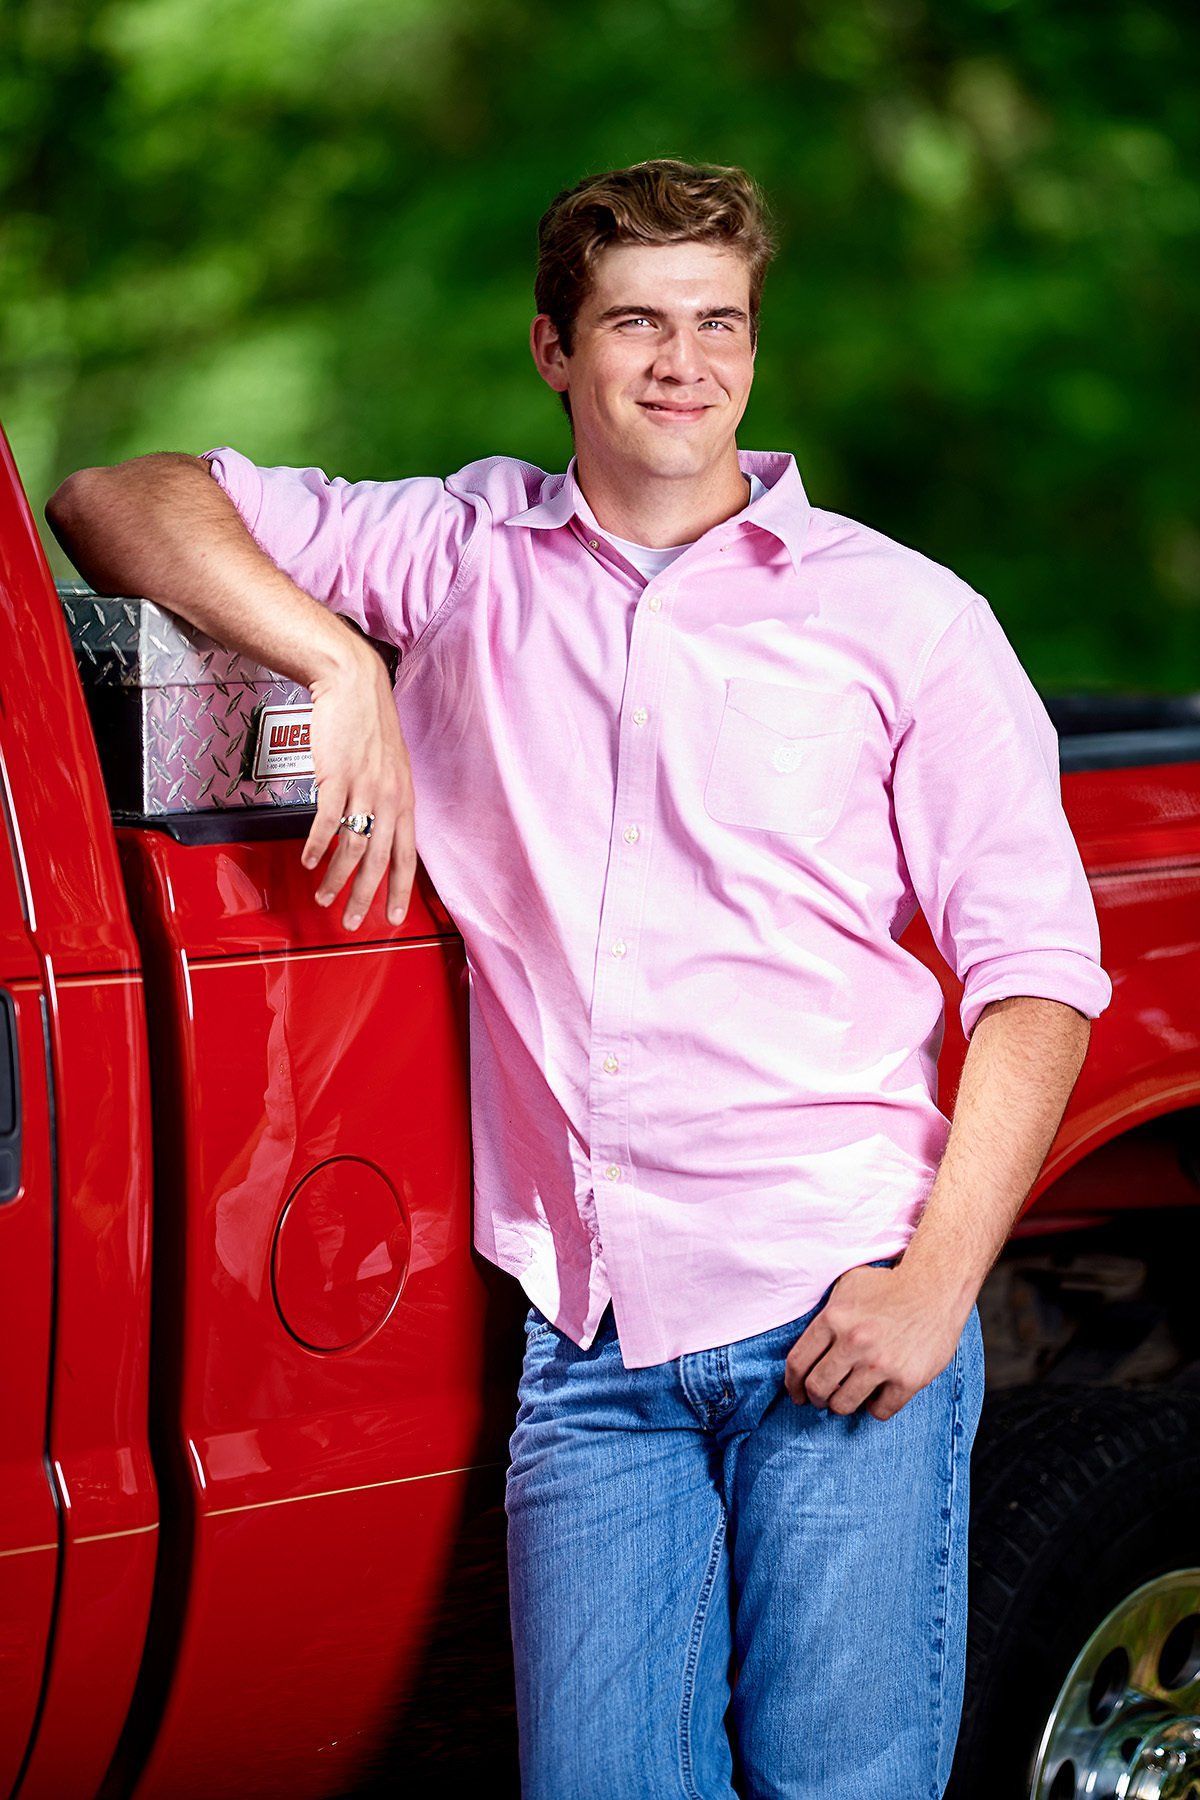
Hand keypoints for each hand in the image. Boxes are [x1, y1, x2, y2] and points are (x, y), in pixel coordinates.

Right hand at [300, 647, 416, 931]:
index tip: (392, 916)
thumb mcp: (391, 765)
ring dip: (335, 878)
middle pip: (379, 860)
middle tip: (352, 920)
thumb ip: (388, 798)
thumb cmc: (368, 722)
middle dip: (366, 897)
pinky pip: (327, 822)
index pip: (407, 855)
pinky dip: (316, 847)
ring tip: (323, 896)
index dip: (399, 889)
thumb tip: (379, 829)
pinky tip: (307, 860)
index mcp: (405, 797)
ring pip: (353, 848)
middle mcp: (389, 796)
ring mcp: (364, 787)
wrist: (353, 683)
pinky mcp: (338, 776)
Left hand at [784, 1262, 969, 1421]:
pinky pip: (879, 1411)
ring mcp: (880, 1363)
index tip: (796, 1393)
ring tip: (848, 1398)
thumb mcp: (848, 1285)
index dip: (792, 1384)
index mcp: (834, 1318)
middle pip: (818, 1388)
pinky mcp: (907, 1379)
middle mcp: (853, 1342)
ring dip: (842, 1405)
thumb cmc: (889, 1286)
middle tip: (821, 1399)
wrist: (935, 1287)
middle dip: (816, 1398)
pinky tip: (877, 1396)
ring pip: (844, 1405)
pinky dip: (875, 1408)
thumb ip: (826, 1312)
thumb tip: (808, 1342)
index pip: (798, 1363)